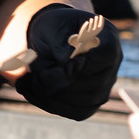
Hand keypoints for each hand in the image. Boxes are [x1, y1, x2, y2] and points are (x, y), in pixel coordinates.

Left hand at [11, 4, 121, 120]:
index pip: (105, 56)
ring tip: (27, 84)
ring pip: (84, 103)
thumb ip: (60, 41)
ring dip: (52, 97)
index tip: (54, 65)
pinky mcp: (92, 102)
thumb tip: (67, 60)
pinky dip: (53, 105)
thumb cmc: (52, 29)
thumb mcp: (52, 26)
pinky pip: (77, 112)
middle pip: (93, 85)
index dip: (80, 65)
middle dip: (58, 84)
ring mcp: (105, 86)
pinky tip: (33, 93)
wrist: (49, 40)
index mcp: (107, 38)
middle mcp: (112, 65)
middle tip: (31, 77)